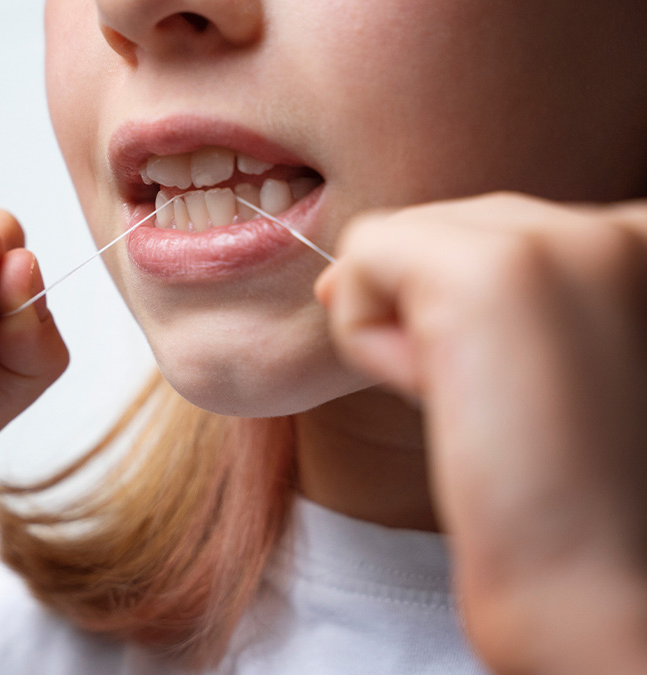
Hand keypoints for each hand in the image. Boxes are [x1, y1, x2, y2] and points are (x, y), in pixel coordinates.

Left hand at [317, 193, 646, 673]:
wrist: (590, 580)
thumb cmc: (563, 485)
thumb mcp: (535, 356)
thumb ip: (472, 288)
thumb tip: (347, 266)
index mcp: (645, 238)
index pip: (502, 231)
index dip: (475, 316)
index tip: (527, 390)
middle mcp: (619, 220)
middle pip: (447, 225)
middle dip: (437, 314)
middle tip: (502, 403)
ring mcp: (561, 236)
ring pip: (395, 241)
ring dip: (403, 331)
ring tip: (478, 400)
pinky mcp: (490, 272)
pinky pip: (363, 258)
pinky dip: (366, 336)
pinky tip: (435, 391)